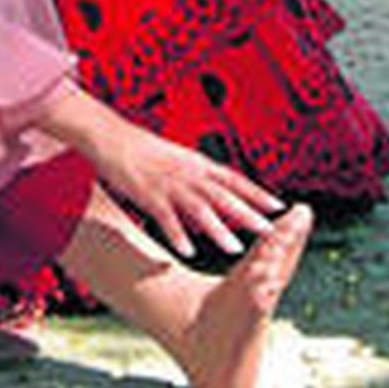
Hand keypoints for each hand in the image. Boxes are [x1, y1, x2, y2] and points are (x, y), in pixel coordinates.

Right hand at [89, 118, 281, 257]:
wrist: (110, 136)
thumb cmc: (141, 148)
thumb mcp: (176, 158)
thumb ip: (197, 177)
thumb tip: (216, 195)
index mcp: (196, 163)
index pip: (233, 179)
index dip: (256, 193)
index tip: (278, 206)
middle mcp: (187, 173)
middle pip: (223, 195)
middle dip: (248, 214)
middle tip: (270, 231)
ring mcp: (168, 184)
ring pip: (199, 209)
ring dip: (219, 230)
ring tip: (236, 249)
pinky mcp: (148, 195)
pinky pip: (166, 218)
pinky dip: (178, 235)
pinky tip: (188, 251)